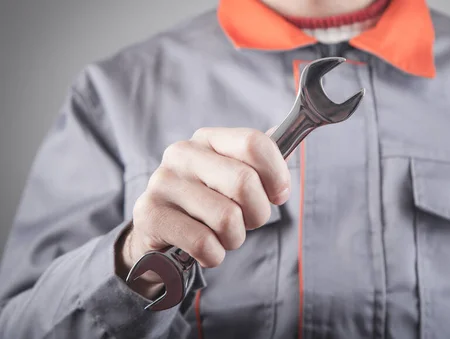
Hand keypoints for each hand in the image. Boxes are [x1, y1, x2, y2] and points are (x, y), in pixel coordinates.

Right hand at [115, 127, 289, 296]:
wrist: (159, 231)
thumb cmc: (207, 202)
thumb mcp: (232, 175)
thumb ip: (259, 159)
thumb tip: (286, 137)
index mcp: (209, 139)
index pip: (254, 143)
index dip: (277, 174)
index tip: (278, 195)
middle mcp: (182, 153)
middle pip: (244, 182)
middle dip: (257, 213)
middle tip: (247, 221)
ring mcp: (163, 182)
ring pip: (226, 217)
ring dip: (235, 238)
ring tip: (222, 235)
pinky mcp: (150, 214)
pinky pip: (204, 242)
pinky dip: (214, 254)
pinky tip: (205, 248)